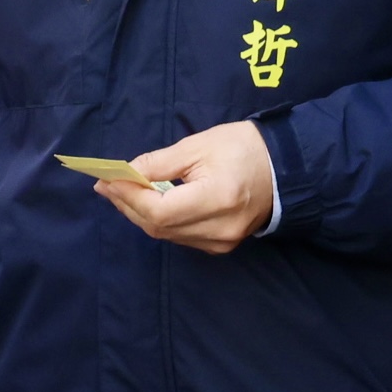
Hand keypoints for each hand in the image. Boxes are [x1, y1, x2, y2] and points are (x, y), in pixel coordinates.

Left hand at [99, 122, 275, 255]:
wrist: (284, 169)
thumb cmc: (243, 148)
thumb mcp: (198, 146)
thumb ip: (158, 163)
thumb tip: (124, 173)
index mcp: (218, 199)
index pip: (159, 210)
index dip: (128, 197)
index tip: (106, 180)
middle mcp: (219, 229)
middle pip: (159, 227)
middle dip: (128, 205)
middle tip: (107, 185)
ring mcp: (222, 242)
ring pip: (166, 235)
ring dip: (140, 214)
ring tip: (122, 192)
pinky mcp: (221, 246)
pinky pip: (180, 237)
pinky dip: (159, 221)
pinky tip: (148, 204)